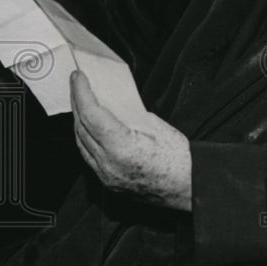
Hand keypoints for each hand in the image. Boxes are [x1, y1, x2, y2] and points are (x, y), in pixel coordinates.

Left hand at [70, 70, 191, 211]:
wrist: (188, 188)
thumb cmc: (179, 159)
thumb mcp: (156, 126)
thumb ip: (130, 117)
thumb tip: (114, 106)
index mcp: (121, 148)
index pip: (91, 115)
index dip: (81, 93)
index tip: (78, 77)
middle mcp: (109, 164)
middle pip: (82, 127)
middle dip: (77, 103)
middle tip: (77, 84)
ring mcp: (106, 176)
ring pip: (81, 143)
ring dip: (79, 121)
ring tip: (81, 102)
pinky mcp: (108, 182)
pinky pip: (89, 156)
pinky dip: (86, 138)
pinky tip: (90, 127)